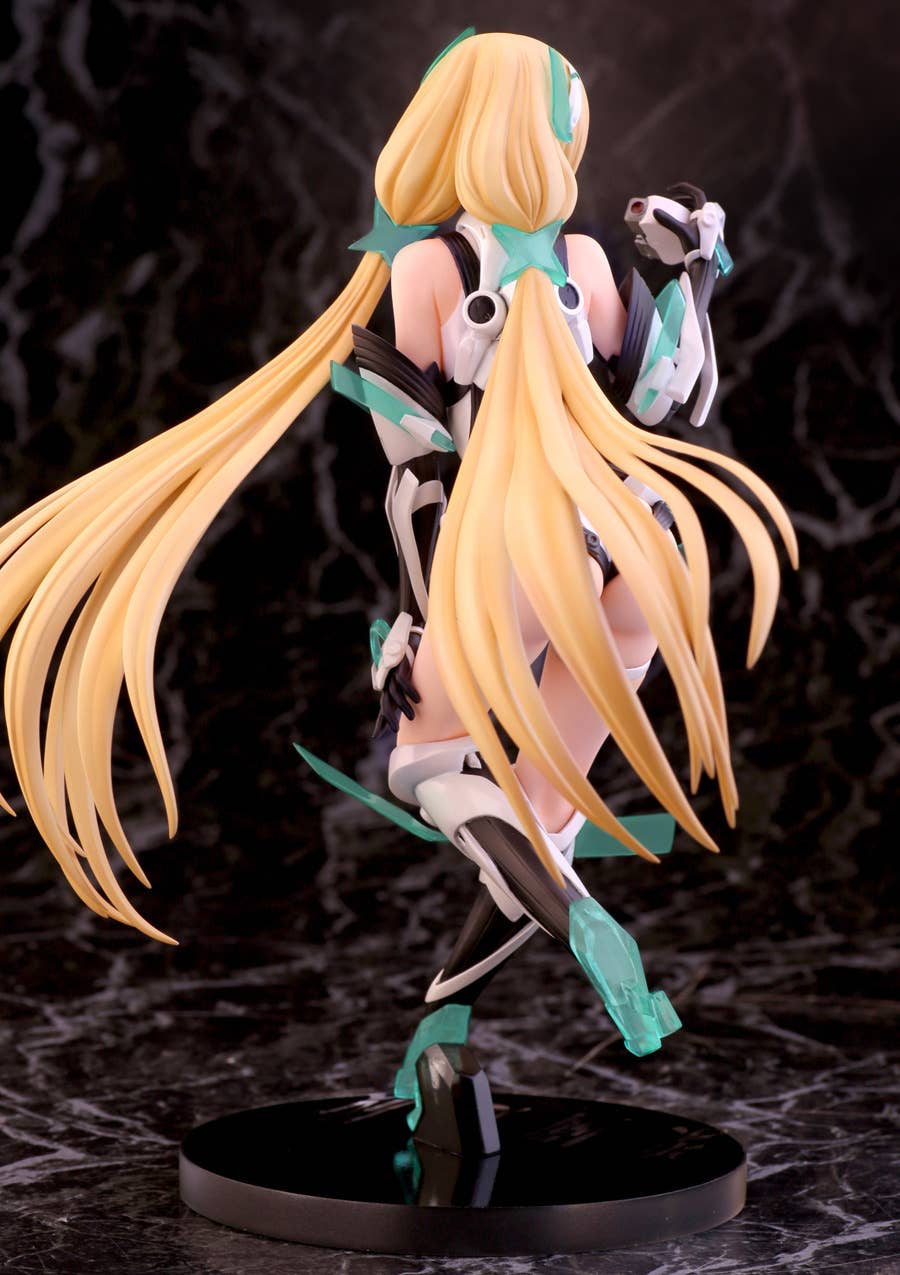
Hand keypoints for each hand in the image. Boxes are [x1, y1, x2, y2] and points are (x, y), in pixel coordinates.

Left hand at [370, 612, 421, 736]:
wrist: (408, 637)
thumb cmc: (408, 660)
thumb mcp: (406, 678)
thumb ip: (408, 692)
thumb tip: (418, 707)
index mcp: (389, 686)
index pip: (385, 707)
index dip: (380, 721)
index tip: (376, 736)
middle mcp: (389, 681)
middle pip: (386, 703)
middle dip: (389, 718)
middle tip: (395, 730)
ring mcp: (394, 674)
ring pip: (396, 694)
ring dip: (404, 706)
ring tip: (412, 717)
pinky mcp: (401, 666)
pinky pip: (403, 681)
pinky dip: (410, 691)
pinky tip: (418, 699)